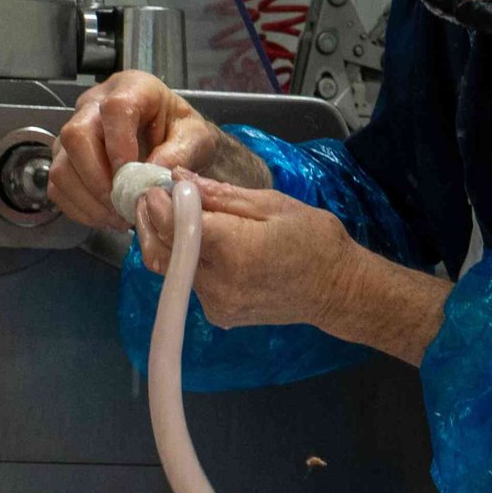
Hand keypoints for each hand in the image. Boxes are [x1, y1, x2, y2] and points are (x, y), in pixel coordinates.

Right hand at [47, 72, 228, 230]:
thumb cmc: (183, 134)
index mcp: (132, 89)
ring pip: (62, 165)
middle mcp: (94, 105)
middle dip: (98, 179)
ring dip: (88, 199)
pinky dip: (79, 208)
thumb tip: (152, 176)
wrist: (174, 144)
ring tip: (118, 217)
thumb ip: (180, 154)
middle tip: (123, 206)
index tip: (132, 177)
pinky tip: (105, 216)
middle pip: (76, 136)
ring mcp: (75, 131)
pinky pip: (58, 185)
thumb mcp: (196, 139)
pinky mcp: (66, 158)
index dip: (119, 145)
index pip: (114, 109)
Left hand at [132, 173, 355, 328]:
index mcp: (233, 248)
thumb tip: (179, 178)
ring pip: (171, 268)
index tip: (158, 187)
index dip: (159, 204)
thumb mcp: (272, 203)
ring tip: (178, 216)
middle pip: (164, 250)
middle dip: (154, 221)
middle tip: (156, 197)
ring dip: (169, 241)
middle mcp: (218, 281)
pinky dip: (186, 261)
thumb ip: (220, 195)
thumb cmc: (315, 240)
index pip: (174, 225)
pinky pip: (188, 283)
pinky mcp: (218, 314)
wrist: (337, 290)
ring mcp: (216, 303)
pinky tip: (201, 245)